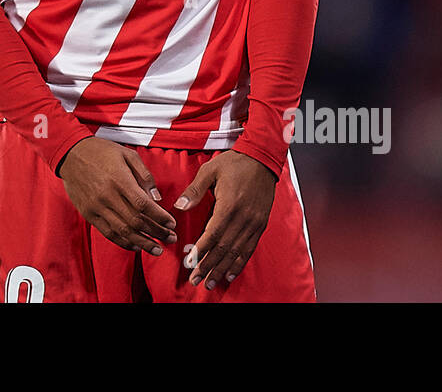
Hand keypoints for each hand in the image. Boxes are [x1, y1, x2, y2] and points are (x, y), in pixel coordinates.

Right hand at [57, 137, 177, 253]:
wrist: (71, 154)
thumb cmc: (101, 152)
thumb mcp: (127, 154)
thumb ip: (144, 175)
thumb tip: (157, 197)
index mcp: (119, 179)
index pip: (143, 205)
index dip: (160, 217)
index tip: (172, 223)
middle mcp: (107, 195)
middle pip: (136, 221)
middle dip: (157, 232)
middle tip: (170, 238)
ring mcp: (97, 206)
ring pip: (123, 231)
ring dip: (143, 243)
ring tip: (157, 249)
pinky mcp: (89, 214)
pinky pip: (108, 233)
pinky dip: (123, 242)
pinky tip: (136, 246)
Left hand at [175, 150, 276, 287]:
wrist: (262, 159)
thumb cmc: (234, 163)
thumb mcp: (210, 170)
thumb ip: (194, 190)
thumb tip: (179, 207)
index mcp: (229, 205)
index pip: (212, 235)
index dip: (201, 252)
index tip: (190, 264)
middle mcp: (243, 217)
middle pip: (224, 248)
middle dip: (209, 266)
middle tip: (196, 280)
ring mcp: (254, 222)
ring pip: (237, 252)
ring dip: (222, 269)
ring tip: (210, 283)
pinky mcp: (260, 224)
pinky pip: (249, 248)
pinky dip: (240, 263)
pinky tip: (230, 273)